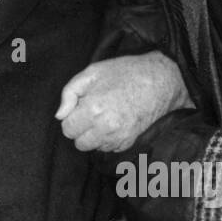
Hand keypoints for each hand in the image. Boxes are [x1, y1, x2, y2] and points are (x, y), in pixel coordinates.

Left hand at [56, 52, 192, 151]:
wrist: (161, 80)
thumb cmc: (126, 72)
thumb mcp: (92, 72)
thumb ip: (70, 93)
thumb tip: (60, 115)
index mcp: (93, 109)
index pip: (67, 128)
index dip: (71, 117)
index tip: (81, 107)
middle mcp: (105, 127)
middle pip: (79, 142)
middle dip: (82, 129)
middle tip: (93, 111)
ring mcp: (119, 137)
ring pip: (94, 147)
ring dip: (95, 135)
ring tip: (106, 115)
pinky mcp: (129, 142)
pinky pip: (109, 148)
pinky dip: (109, 138)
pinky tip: (117, 121)